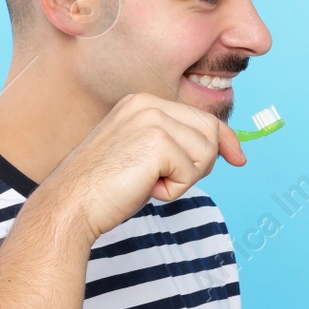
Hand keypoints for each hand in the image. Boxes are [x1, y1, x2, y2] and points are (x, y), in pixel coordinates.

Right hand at [39, 93, 245, 241]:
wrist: (70, 204)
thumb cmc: (103, 188)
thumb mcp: (142, 156)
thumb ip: (174, 144)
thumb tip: (223, 148)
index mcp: (142, 103)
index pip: (200, 117)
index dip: (224, 139)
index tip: (238, 158)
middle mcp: (148, 104)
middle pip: (209, 133)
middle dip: (199, 165)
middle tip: (164, 181)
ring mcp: (152, 119)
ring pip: (205, 153)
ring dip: (183, 179)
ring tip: (147, 183)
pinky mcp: (158, 141)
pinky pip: (191, 173)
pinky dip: (173, 191)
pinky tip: (144, 189)